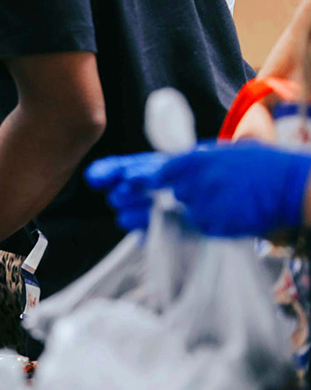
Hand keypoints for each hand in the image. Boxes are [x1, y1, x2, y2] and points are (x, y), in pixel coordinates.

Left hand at [87, 142, 310, 236]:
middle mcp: (195, 179)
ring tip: (124, 218)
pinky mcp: (214, 224)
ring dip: (142, 217)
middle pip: (149, 190)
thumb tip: (155, 173)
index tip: (98, 177)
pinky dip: (176, 230)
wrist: (290, 186)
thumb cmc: (255, 169)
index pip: (149, 166)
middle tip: (114, 201)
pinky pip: (189, 229)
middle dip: (128, 197)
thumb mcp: (219, 155)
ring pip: (166, 212)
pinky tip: (155, 233)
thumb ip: (187, 165)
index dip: (120, 171)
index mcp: (195, 158)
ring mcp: (204, 203)